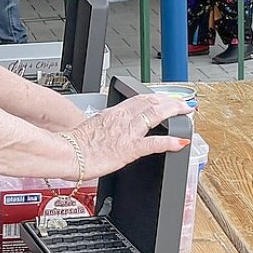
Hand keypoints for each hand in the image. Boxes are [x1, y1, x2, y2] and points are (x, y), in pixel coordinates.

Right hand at [69, 93, 193, 180]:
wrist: (64, 154)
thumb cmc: (73, 146)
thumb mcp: (92, 129)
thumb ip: (106, 128)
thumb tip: (110, 132)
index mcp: (113, 114)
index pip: (139, 99)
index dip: (157, 97)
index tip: (168, 98)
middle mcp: (122, 119)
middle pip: (151, 102)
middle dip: (171, 101)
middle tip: (185, 103)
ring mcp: (126, 133)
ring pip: (155, 115)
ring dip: (174, 112)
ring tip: (188, 112)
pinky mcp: (128, 149)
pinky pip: (153, 143)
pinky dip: (169, 142)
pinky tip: (181, 141)